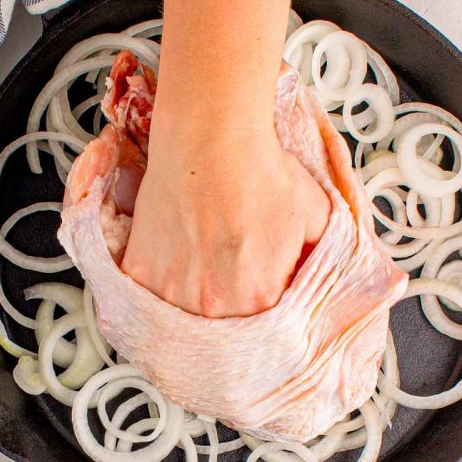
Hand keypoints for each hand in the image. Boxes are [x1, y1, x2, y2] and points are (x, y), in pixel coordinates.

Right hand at [121, 127, 329, 316]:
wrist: (212, 137)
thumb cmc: (261, 170)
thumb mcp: (317, 218)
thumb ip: (320, 260)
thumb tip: (321, 279)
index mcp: (261, 298)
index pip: (266, 324)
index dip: (265, 300)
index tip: (261, 281)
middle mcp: (214, 304)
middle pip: (224, 324)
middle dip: (230, 300)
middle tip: (230, 264)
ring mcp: (172, 292)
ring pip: (184, 313)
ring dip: (194, 294)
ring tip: (203, 257)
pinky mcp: (141, 272)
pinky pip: (151, 293)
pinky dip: (163, 279)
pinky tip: (178, 252)